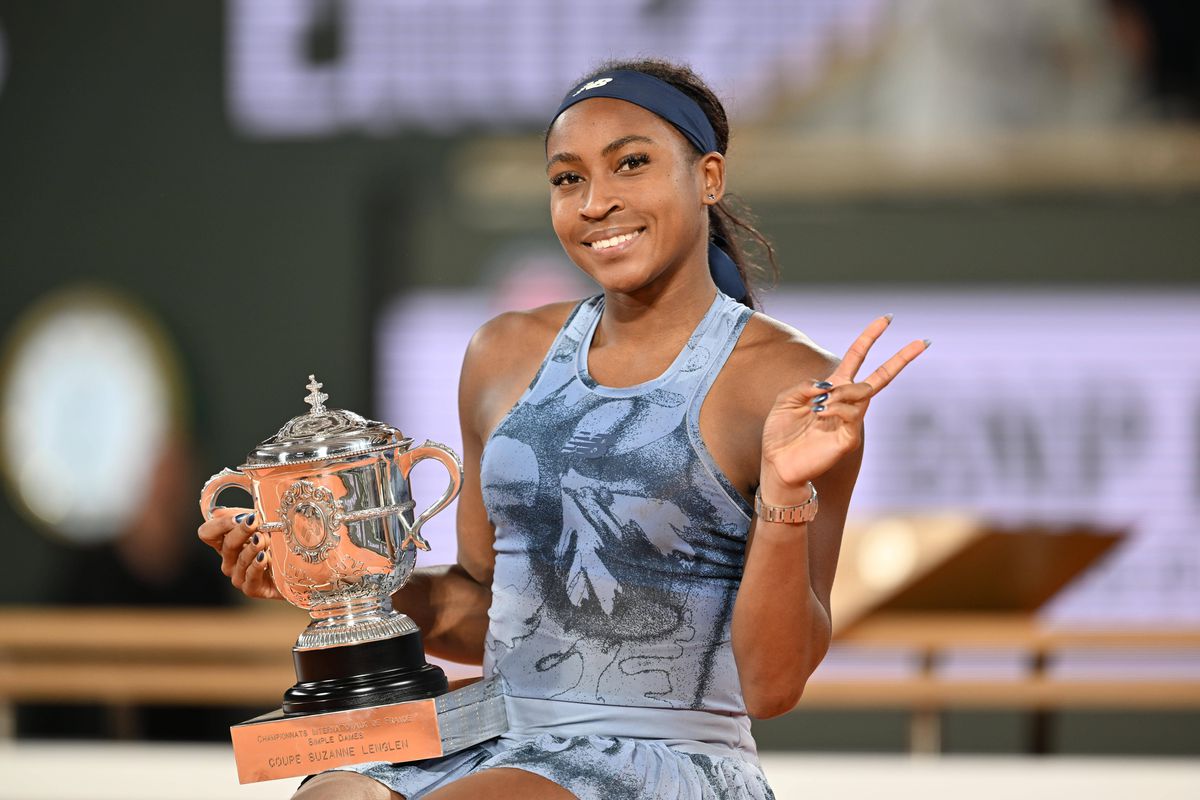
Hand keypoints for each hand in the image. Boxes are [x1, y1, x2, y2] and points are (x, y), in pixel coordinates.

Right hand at [197, 507, 281, 599]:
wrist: (295, 570)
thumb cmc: (277, 544)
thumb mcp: (261, 524)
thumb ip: (241, 516)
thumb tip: (217, 512)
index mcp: (226, 543)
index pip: (207, 533)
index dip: (220, 524)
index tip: (240, 516)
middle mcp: (229, 560)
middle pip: (227, 544)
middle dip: (242, 531)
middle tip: (255, 522)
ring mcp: (239, 576)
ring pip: (240, 559)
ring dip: (253, 547)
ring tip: (265, 539)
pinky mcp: (251, 588)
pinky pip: (250, 577)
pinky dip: (257, 566)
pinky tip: (265, 557)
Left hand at [760, 315, 927, 501]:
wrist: (778, 465)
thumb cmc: (780, 433)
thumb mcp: (786, 399)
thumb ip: (806, 386)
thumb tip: (829, 385)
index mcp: (831, 388)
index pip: (857, 357)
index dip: (870, 337)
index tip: (887, 319)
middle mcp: (846, 403)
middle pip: (880, 377)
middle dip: (901, 359)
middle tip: (922, 341)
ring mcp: (851, 421)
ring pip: (861, 394)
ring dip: (839, 394)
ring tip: (817, 408)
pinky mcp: (849, 439)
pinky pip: (851, 415)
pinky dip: (835, 409)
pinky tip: (820, 415)